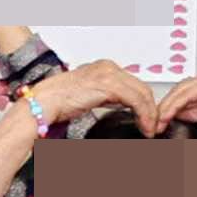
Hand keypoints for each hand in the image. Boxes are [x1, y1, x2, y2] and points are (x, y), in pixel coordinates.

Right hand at [17, 60, 159, 134]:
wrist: (43, 102)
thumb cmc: (58, 102)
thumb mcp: (89, 96)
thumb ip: (106, 97)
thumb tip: (123, 107)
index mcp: (104, 68)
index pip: (134, 84)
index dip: (145, 103)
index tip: (148, 120)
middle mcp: (108, 67)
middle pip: (142, 87)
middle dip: (151, 109)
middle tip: (153, 126)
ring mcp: (109, 74)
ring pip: (143, 93)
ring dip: (150, 114)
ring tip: (150, 129)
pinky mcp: (109, 85)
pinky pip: (136, 99)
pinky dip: (144, 114)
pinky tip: (144, 126)